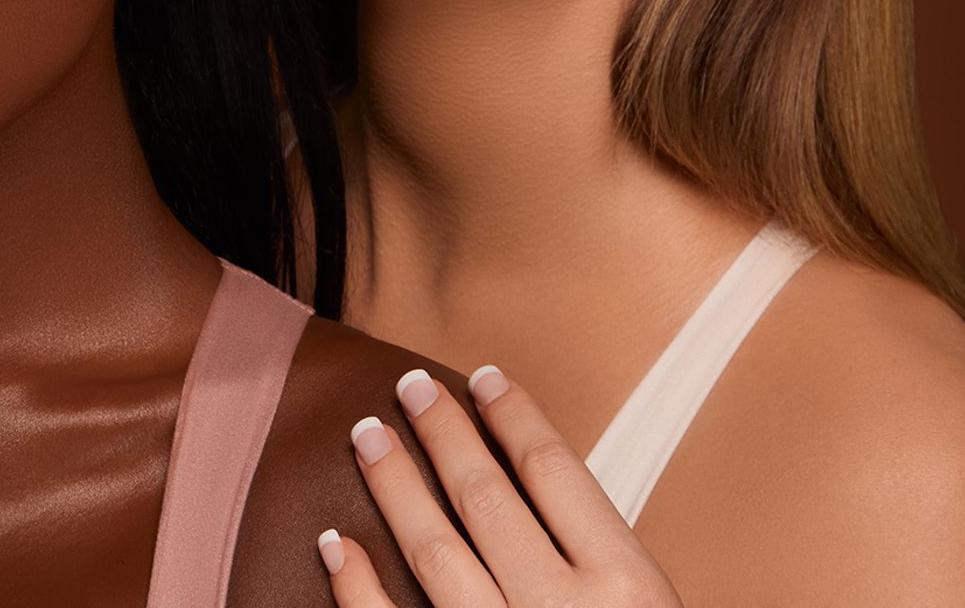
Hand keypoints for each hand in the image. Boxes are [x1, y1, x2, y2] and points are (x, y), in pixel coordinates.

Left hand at [318, 365, 683, 607]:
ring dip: (393, 484)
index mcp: (629, 590)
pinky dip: (355, 582)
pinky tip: (334, 541)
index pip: (559, 474)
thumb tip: (545, 488)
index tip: (486, 378)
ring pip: (433, 547)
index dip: (516, 417)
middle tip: (410, 387)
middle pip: (487, 495)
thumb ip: (605, 571)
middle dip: (444, 433)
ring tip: (367, 434)